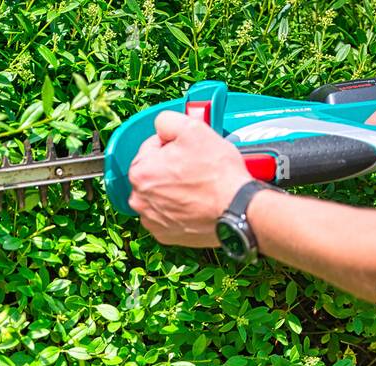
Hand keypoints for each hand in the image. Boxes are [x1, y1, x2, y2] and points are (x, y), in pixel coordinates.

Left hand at [127, 110, 252, 247]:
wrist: (235, 210)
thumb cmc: (216, 173)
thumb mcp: (193, 129)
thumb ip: (168, 120)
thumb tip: (161, 125)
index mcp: (140, 172)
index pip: (151, 148)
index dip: (172, 144)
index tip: (188, 150)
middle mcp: (139, 199)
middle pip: (154, 173)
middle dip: (171, 167)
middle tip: (195, 167)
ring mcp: (151, 220)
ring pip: (160, 195)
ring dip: (173, 189)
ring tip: (197, 186)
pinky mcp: (165, 235)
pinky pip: (167, 216)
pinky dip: (178, 210)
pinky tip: (195, 204)